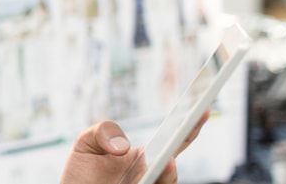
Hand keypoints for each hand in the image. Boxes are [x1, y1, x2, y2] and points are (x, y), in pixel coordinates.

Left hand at [60, 112, 208, 183]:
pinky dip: (154, 183)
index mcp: (145, 157)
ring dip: (167, 174)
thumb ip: (102, 132)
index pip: (174, 140)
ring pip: (165, 182)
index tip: (202, 108)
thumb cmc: (83, 171)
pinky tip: (143, 181)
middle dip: (186, 143)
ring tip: (167, 161)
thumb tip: (123, 148)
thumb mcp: (86, 142)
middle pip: (174, 163)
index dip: (190, 125)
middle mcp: (151, 175)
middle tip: (192, 126)